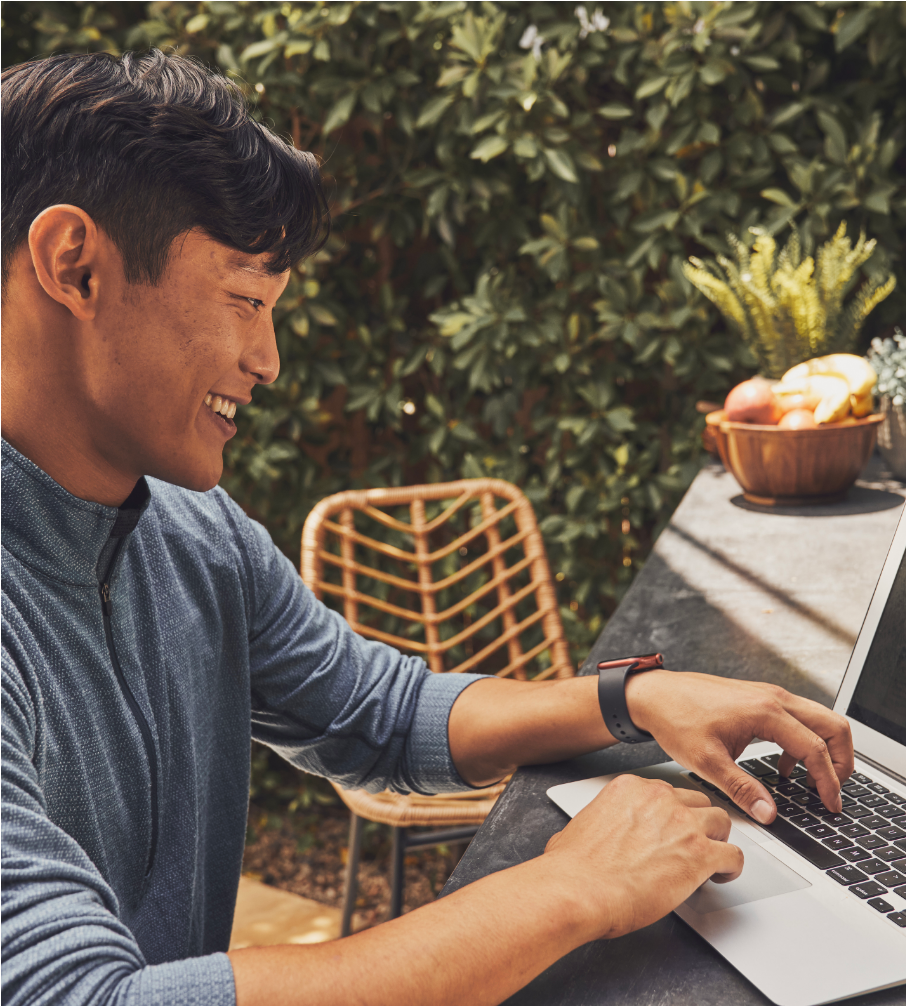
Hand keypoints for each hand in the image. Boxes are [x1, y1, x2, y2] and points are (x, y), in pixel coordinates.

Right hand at [544, 774, 742, 940]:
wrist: (579, 888)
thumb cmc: (574, 866)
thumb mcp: (581, 826)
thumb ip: (600, 823)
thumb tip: (595, 837)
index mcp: (630, 788)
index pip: (666, 792)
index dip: (671, 814)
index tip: (671, 828)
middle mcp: (659, 798)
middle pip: (697, 802)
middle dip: (698, 823)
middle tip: (691, 844)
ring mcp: (682, 824)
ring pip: (721, 821)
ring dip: (717, 840)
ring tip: (710, 859)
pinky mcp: (699, 854)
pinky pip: (733, 855)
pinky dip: (731, 867)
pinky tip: (720, 876)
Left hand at [625, 671, 853, 822]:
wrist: (654, 694)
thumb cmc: (675, 719)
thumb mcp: (706, 761)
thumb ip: (741, 788)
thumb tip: (768, 812)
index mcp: (765, 711)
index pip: (815, 748)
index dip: (828, 782)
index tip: (830, 806)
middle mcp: (773, 697)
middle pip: (833, 725)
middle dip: (842, 761)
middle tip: (832, 792)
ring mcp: (768, 694)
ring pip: (819, 719)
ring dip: (823, 751)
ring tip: (810, 784)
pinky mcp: (760, 697)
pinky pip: (798, 718)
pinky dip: (804, 742)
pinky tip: (783, 768)